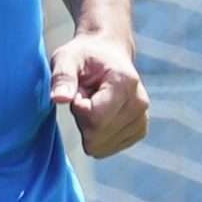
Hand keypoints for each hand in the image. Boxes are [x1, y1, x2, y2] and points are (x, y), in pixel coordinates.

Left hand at [51, 25, 151, 159]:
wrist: (108, 54)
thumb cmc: (84, 56)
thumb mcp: (67, 59)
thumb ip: (62, 77)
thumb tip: (59, 98)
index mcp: (125, 83)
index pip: (95, 119)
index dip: (78, 109)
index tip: (78, 92)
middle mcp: (140, 103)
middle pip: (98, 136)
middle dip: (82, 121)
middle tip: (84, 97)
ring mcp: (142, 119)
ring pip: (101, 146)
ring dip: (89, 128)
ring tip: (93, 103)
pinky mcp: (139, 131)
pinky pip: (107, 148)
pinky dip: (98, 136)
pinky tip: (100, 114)